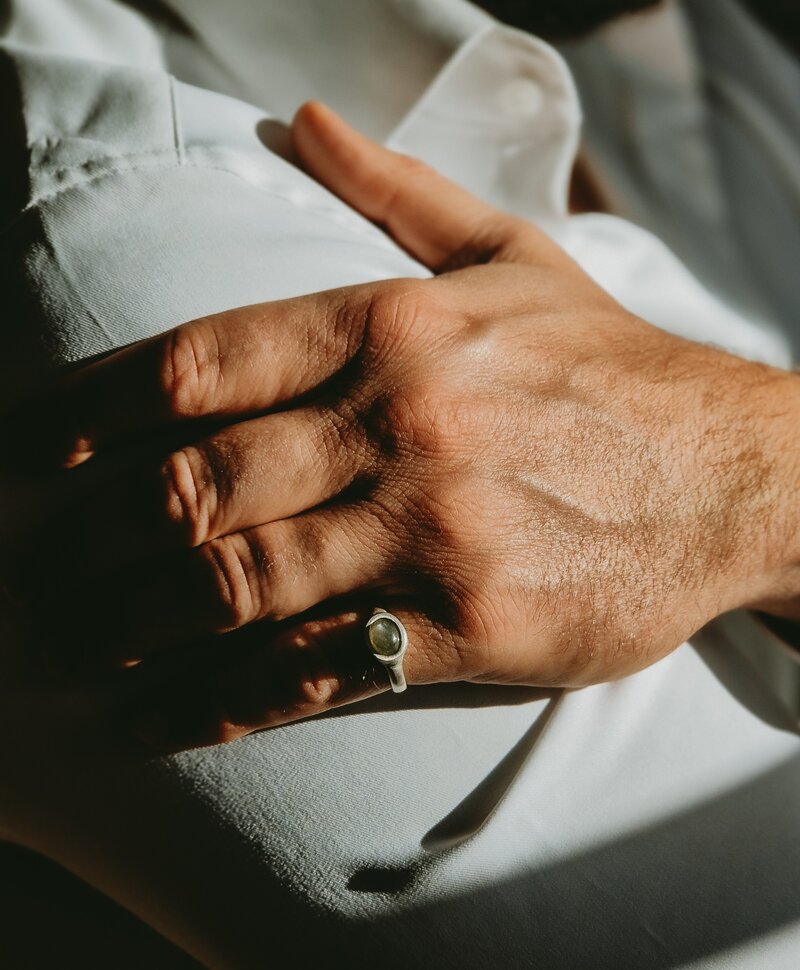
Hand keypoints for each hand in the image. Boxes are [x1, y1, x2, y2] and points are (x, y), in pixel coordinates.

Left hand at [20, 103, 799, 748]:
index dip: (99, 413)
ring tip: (71, 644)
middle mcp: (404, 426)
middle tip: (38, 570)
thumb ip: (396, 191)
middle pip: (197, 487)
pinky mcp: (470, 626)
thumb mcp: (513, 255)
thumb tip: (303, 117)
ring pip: (239, 586)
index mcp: (397, 328)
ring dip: (133, 625)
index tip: (46, 455)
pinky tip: (160, 717)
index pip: (203, 364)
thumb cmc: (613, 368)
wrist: (736, 473)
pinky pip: (316, 670)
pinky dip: (221, 702)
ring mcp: (435, 533)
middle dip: (96, 540)